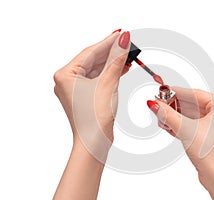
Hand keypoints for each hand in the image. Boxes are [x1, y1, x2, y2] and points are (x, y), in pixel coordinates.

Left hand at [54, 30, 129, 159]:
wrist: (94, 143)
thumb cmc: (93, 118)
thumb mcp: (107, 84)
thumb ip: (115, 60)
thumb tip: (122, 40)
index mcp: (65, 75)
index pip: (90, 52)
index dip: (108, 42)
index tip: (122, 33)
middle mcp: (68, 80)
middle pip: (93, 60)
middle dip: (112, 51)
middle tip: (127, 41)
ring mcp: (76, 89)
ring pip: (97, 69)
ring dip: (113, 63)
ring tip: (128, 54)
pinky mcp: (86, 96)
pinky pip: (99, 79)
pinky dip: (111, 73)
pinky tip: (123, 67)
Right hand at [147, 86, 213, 199]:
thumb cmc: (211, 154)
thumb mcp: (185, 129)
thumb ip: (168, 114)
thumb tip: (155, 104)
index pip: (196, 94)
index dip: (176, 93)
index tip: (162, 92)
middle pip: (194, 105)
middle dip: (174, 106)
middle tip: (159, 104)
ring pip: (193, 116)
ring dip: (176, 117)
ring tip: (161, 116)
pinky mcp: (212, 137)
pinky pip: (195, 125)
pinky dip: (182, 125)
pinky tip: (169, 125)